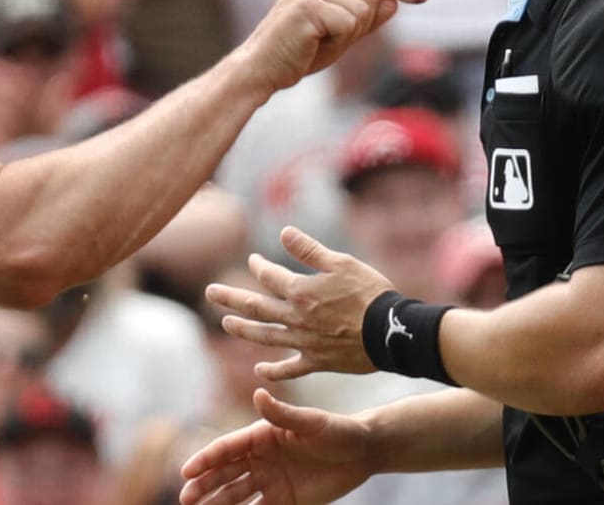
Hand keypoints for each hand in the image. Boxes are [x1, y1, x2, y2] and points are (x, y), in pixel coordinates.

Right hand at [178, 388, 374, 504]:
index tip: (186, 471)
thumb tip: (257, 394)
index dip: (205, 459)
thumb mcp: (311, 422)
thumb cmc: (338, 430)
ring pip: (235, 494)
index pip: (227, 448)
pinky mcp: (284, 500)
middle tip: (185, 499)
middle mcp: (260, 458)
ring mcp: (270, 481)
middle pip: (224, 473)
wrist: (364, 452)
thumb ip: (283, 413)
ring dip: (216, 503)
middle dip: (203, 486)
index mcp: (261, 435)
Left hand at [207, 226, 393, 380]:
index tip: (252, 260)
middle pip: (256, 307)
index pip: (269, 276)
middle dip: (231, 298)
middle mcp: (296, 318)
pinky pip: (290, 368)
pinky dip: (274, 370)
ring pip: (266, 336)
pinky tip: (260, 370)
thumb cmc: (370, 293)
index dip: (258, 266)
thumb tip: (283, 232)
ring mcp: (304, 342)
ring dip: (243, 330)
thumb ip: (309, 250)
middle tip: (211, 292)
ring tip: (226, 324)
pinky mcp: (317, 361)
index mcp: (301, 291)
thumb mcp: (341, 263)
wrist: (392, 333)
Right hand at [240, 0, 428, 93]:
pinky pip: (349, 25)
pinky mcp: (308, 4)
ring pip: (363, 11)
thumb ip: (367, 18)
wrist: (262, 69)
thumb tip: (393, 2)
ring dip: (347, 35)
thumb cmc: (299, 52)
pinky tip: (312, 43)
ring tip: (316, 40)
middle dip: (360, 25)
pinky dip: (337, 41)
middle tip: (326, 37)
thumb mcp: (341, 34)